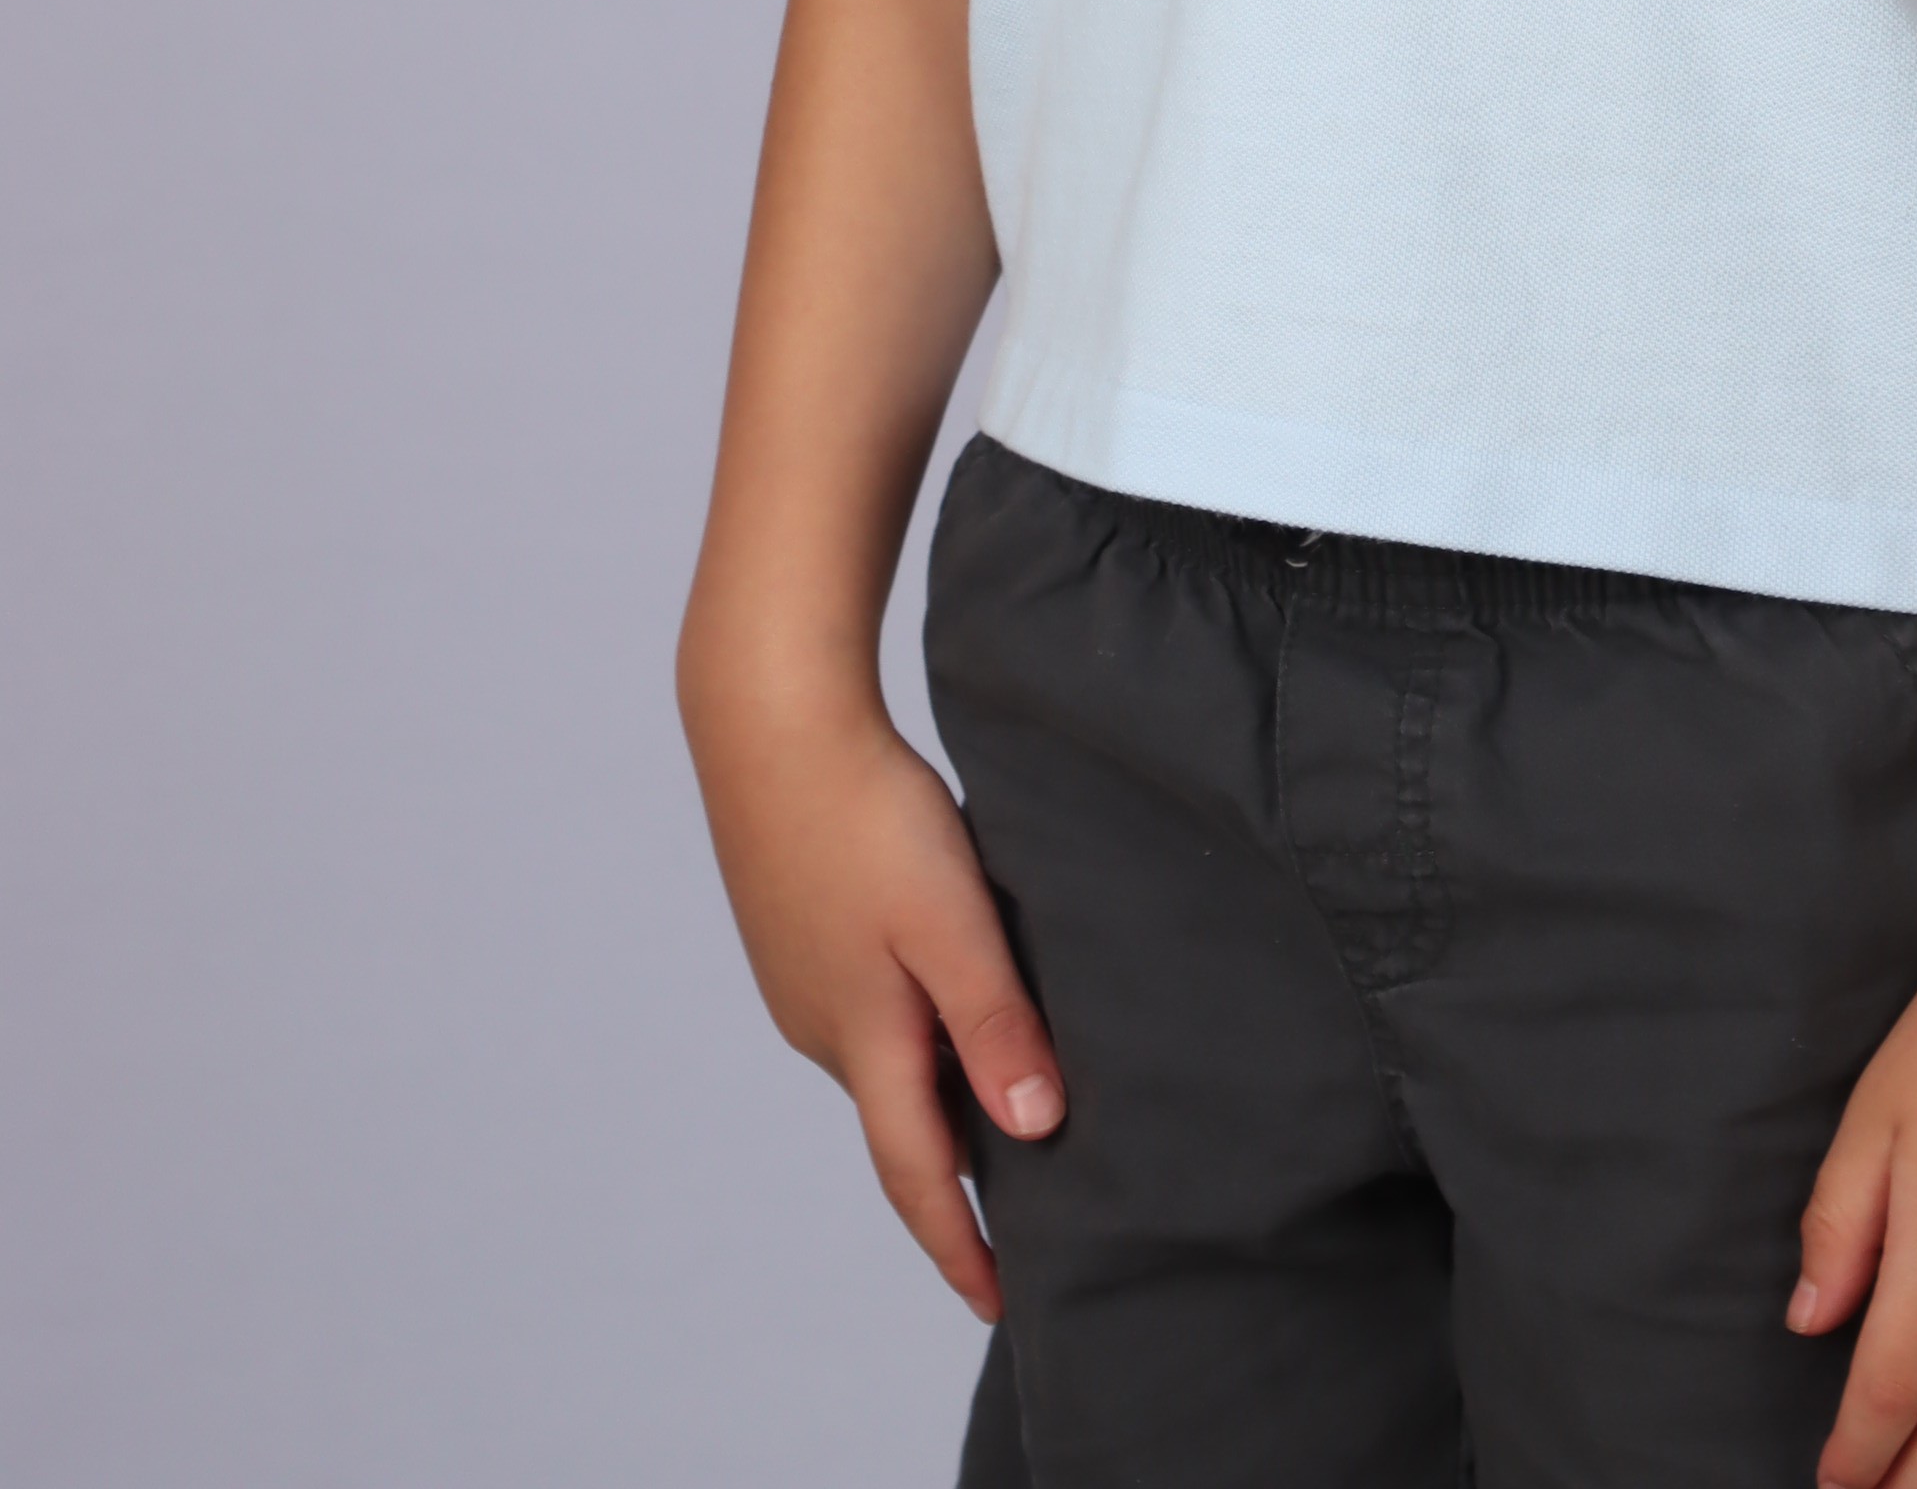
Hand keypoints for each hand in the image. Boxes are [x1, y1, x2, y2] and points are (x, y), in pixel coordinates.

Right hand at [689, 692, 1062, 1313]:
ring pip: (883, 1064)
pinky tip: (941, 1014)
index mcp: (865, 1039)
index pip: (918, 1173)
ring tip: (993, 1126)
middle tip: (1013, 1229)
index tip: (1000, 1305)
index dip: (960, 1244)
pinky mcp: (798, 934)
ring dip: (933, 1103)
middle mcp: (824, 1027)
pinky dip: (910, 1040)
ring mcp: (803, 980)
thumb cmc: (868, 815)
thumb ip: (994, 1023)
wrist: (772, 722)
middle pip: (899, 1126)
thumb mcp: (952, 921)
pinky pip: (866, 1015)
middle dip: (953, 1182)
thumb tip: (1033, 1129)